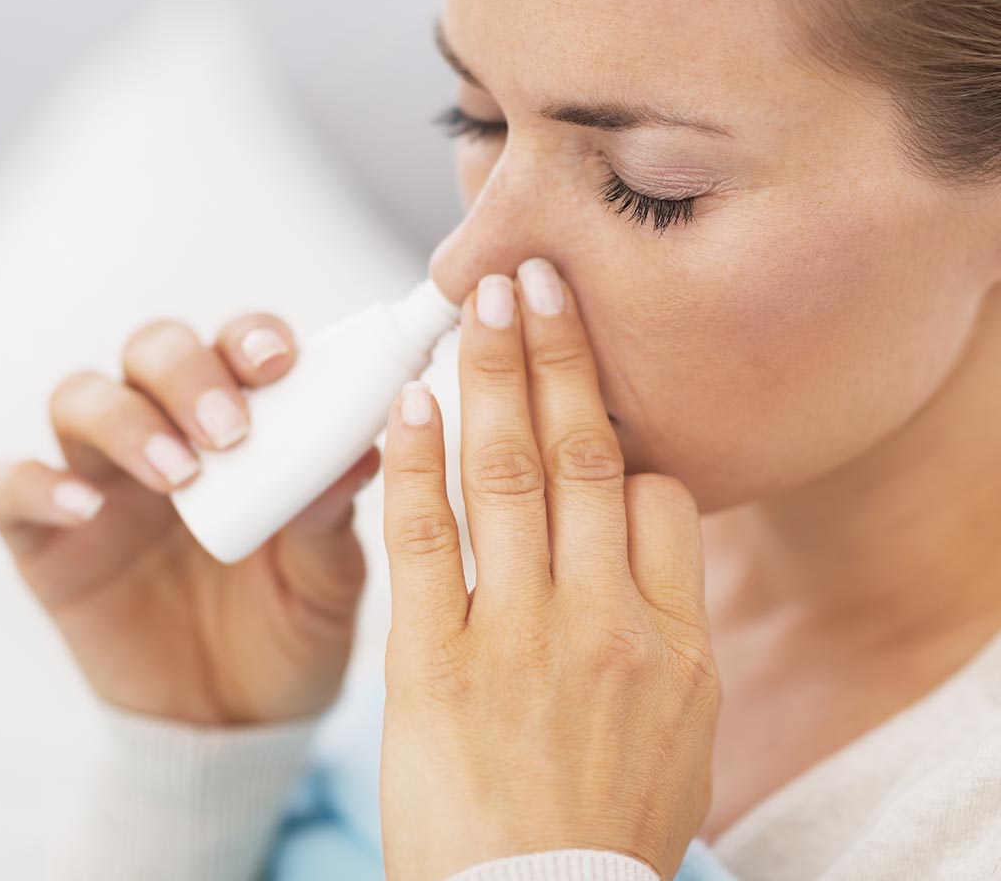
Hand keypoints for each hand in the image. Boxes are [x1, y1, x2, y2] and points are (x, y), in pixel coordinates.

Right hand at [0, 313, 380, 724]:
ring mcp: (106, 480)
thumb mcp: (328, 577)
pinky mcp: (49, 539)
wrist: (236, 721)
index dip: (252, 337)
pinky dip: (38, 485)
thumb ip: (332, 515)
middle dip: (188, 373)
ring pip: (81, 398)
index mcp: (247, 425)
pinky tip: (86, 510)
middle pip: (154, 350)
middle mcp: (171, 432)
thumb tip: (363, 453)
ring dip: (125, 420)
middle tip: (231, 430)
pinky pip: (11, 487)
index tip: (279, 362)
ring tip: (179, 477)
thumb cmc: (292, 626)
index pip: (238, 345)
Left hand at [379, 259, 719, 880]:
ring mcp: (518, 636)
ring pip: (508, 474)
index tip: (588, 386)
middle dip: (560, 354)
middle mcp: (604, 621)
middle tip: (539, 275)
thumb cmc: (610, 829)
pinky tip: (411, 400)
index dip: (624, 434)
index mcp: (677, 640)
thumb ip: (672, 622)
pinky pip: (427, 537)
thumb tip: (649, 525)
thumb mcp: (687, 730)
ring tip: (484, 302)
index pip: (662, 496)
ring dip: (495, 378)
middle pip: (583, 454)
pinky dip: (418, 461)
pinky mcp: (433, 664)